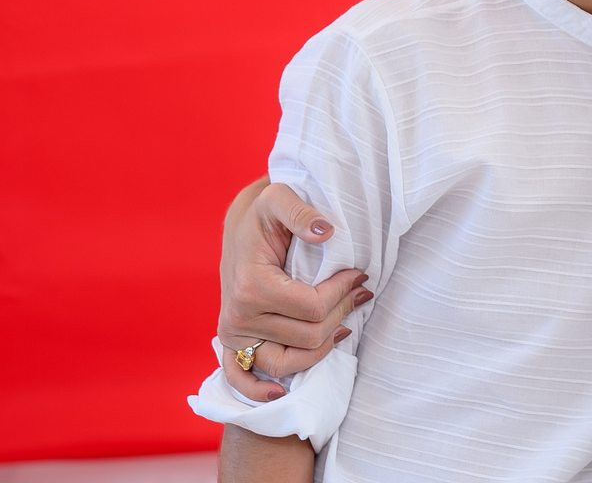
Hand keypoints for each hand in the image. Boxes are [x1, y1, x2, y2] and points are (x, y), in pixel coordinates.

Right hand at [216, 179, 371, 400]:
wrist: (239, 228)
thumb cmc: (263, 213)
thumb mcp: (279, 198)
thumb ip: (302, 212)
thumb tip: (327, 232)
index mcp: (251, 286)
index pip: (313, 308)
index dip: (344, 292)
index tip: (360, 273)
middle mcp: (238, 317)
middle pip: (308, 336)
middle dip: (342, 312)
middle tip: (360, 290)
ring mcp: (233, 335)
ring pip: (289, 362)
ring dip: (322, 347)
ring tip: (344, 323)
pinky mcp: (231, 344)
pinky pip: (242, 380)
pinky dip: (260, 390)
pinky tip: (281, 392)